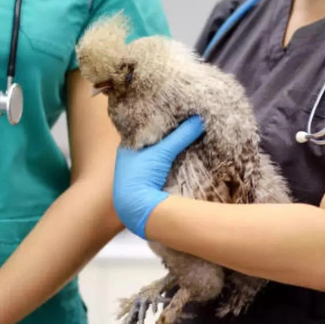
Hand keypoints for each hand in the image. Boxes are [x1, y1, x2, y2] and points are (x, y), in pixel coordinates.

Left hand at [113, 116, 204, 238]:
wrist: (138, 209)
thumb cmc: (142, 176)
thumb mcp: (162, 152)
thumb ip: (180, 136)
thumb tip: (199, 119)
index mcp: (126, 148)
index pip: (142, 130)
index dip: (156, 122)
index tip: (171, 114)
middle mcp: (129, 159)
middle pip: (150, 143)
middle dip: (164, 137)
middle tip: (182, 123)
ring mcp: (137, 173)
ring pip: (155, 157)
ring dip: (167, 151)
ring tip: (185, 136)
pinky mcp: (146, 185)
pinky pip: (159, 169)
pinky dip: (169, 164)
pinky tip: (181, 158)